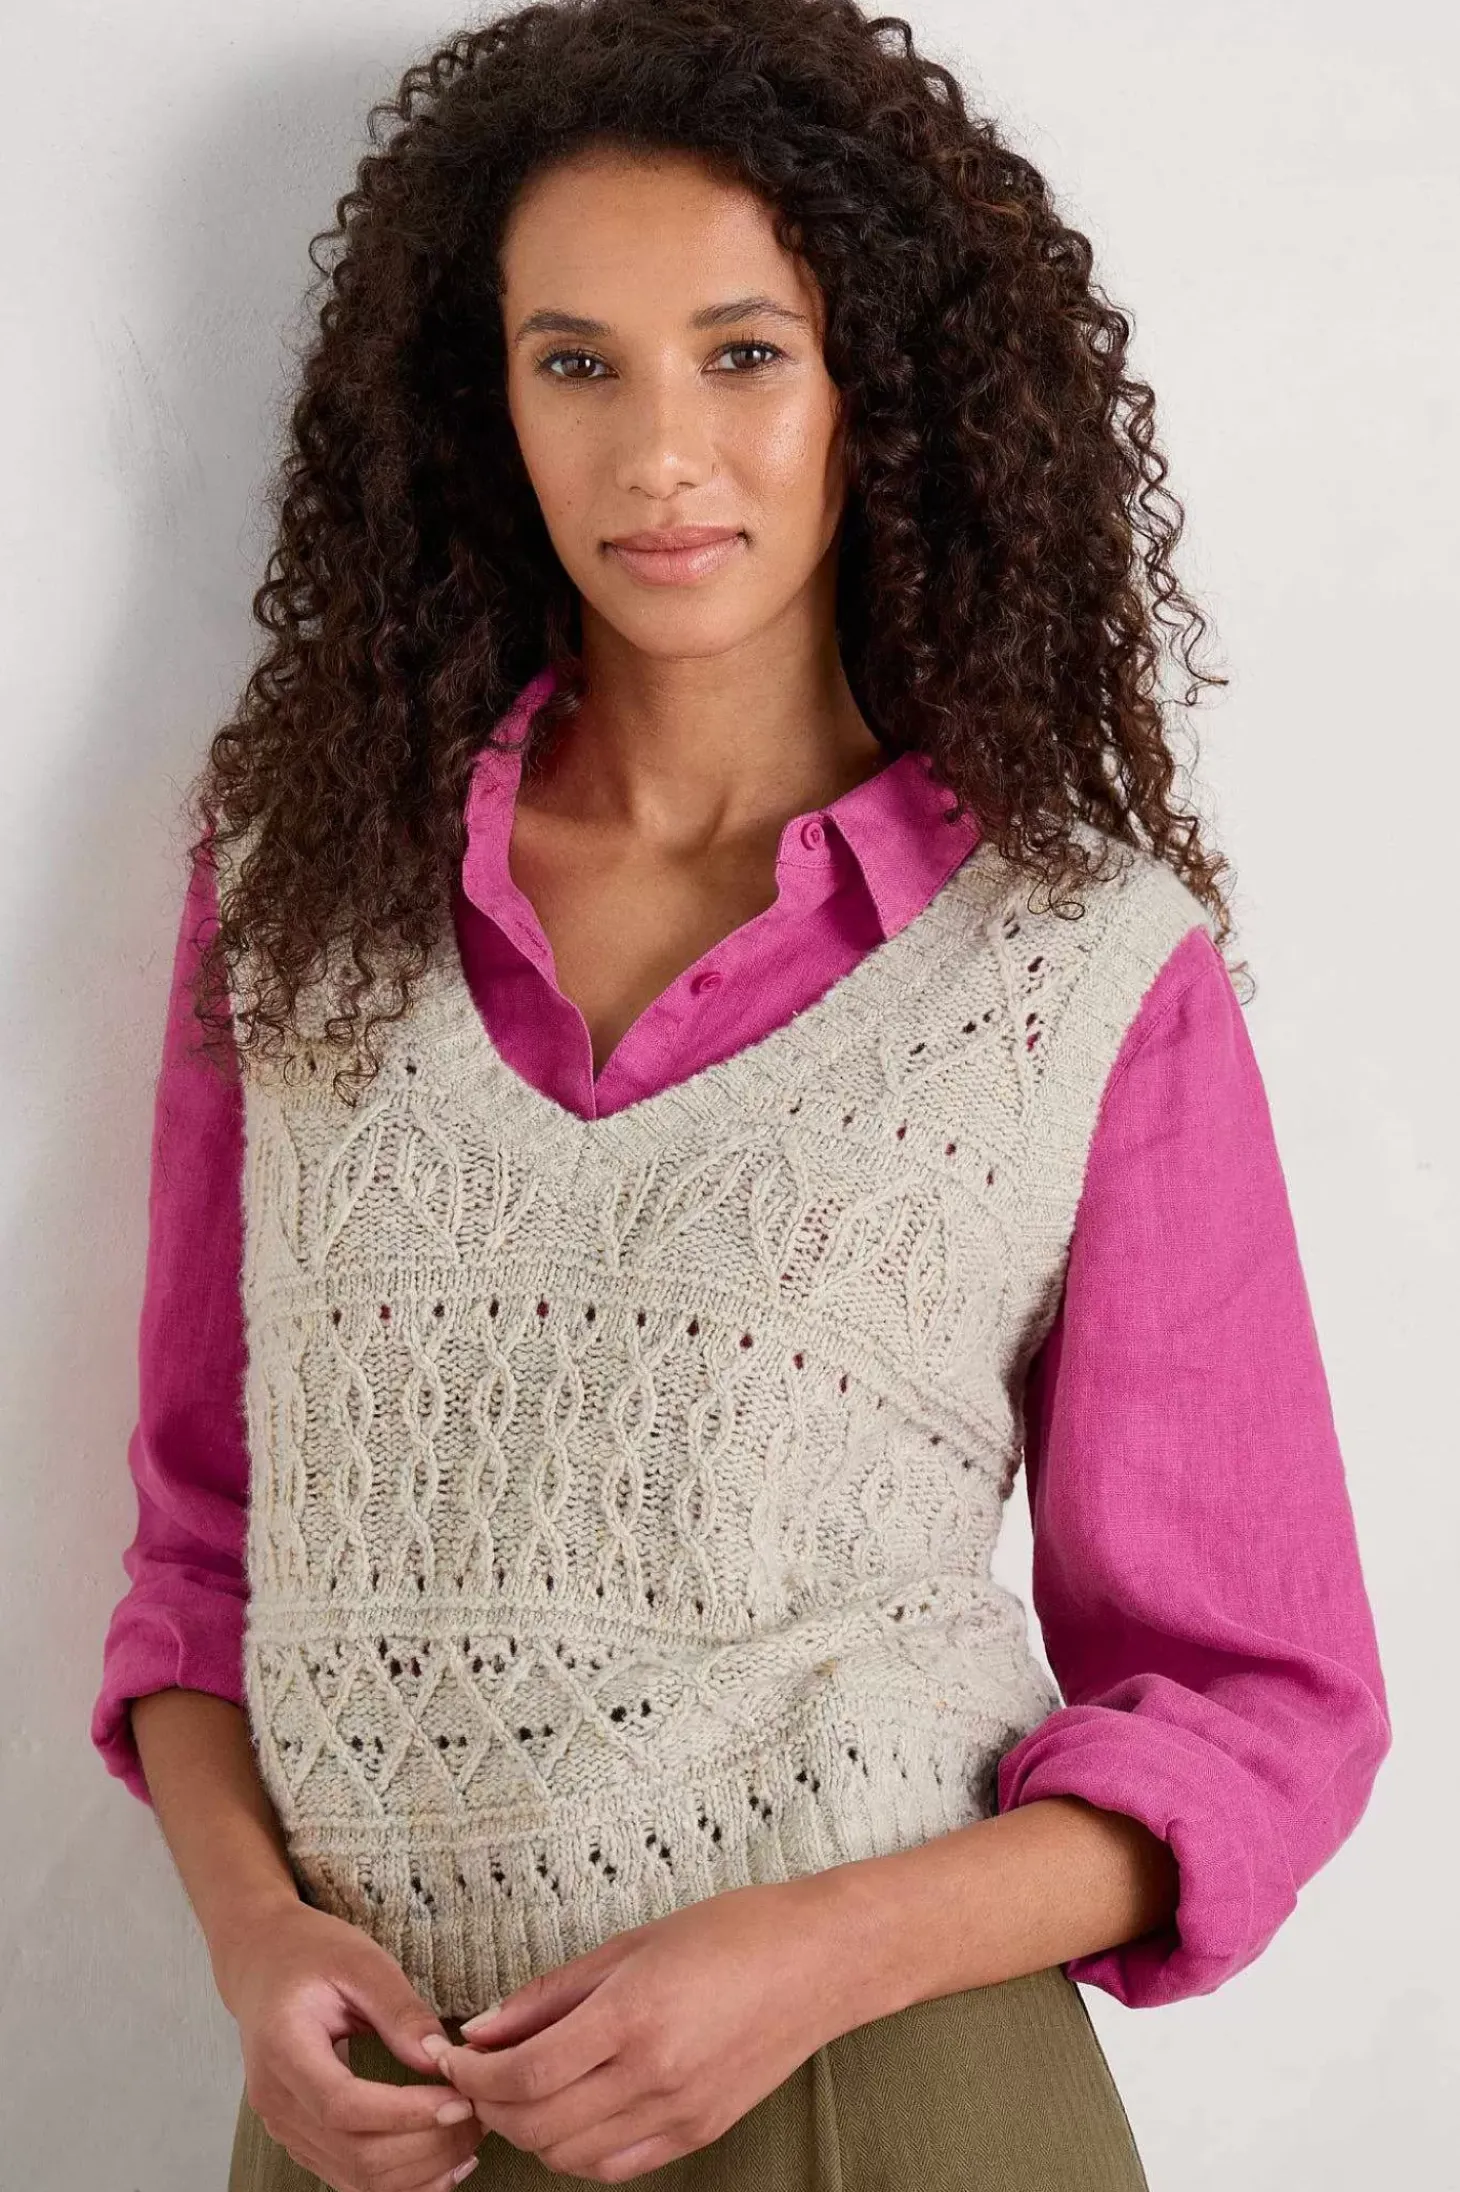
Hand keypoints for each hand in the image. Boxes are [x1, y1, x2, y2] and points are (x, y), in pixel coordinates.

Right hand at [216, 1897, 483, 2191]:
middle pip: (356, 2154)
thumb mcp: (360, 1960)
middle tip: (482, 2113)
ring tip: (471, 2135)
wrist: (263, 1964)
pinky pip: (352, 2179)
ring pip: (357, 2179)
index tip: (461, 2101)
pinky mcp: (302, 2140)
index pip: (344, 2106)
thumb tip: (441, 2060)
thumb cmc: (312, 1952)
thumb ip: (399, 2010)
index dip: (406, 2114)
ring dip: (421, 2170)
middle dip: (427, 2145)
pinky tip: (442, 2160)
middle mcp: (277, 2102)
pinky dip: (401, 2180)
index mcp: (284, 2049)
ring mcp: (285, 2129)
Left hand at [424, 1880, 846, 2183]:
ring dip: (529, 2131)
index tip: (452, 2055)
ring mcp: (678, 2113)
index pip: (523, 2073)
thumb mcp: (630, 1944)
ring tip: (520, 2090)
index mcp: (632, 2016)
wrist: (821, 1961)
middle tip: (476, 2073)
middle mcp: (653, 2075)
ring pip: (570, 2155)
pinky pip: (615, 2166)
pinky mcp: (698, 2133)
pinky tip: (570, 2112)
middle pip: (537, 2123)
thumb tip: (481, 2027)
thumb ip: (550, 1993)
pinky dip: (576, 2150)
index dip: (473, 2073)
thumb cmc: (731, 1931)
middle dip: (490, 2104)